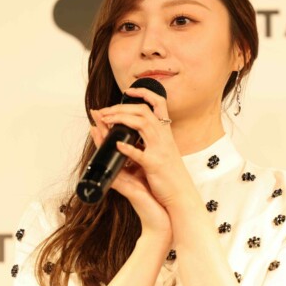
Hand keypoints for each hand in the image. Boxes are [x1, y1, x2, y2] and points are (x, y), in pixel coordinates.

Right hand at [89, 108, 171, 244]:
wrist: (160, 220)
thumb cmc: (154, 198)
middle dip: (101, 129)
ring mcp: (122, 182)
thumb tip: (135, 146)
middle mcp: (121, 173)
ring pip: (108, 157)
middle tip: (96, 114)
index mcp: (126, 168)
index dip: (108, 128)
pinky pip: (116, 173)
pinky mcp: (127, 190)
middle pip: (107, 147)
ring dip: (102, 140)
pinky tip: (116, 146)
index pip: (114, 144)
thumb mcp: (145, 174)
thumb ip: (138, 161)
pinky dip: (116, 160)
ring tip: (96, 125)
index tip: (104, 113)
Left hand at [95, 87, 192, 209]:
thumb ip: (149, 140)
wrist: (181, 194)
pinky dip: (128, 148)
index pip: (158, 103)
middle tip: (104, 111)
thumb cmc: (169, 175)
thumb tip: (132, 131)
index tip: (128, 90)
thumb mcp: (163, 151)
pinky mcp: (154, 165)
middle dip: (121, 107)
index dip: (144, 93)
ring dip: (120, 119)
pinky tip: (117, 145)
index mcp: (165, 133)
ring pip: (141, 124)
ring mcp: (160, 150)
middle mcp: (164, 137)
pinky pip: (140, 153)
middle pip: (143, 111)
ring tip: (105, 120)